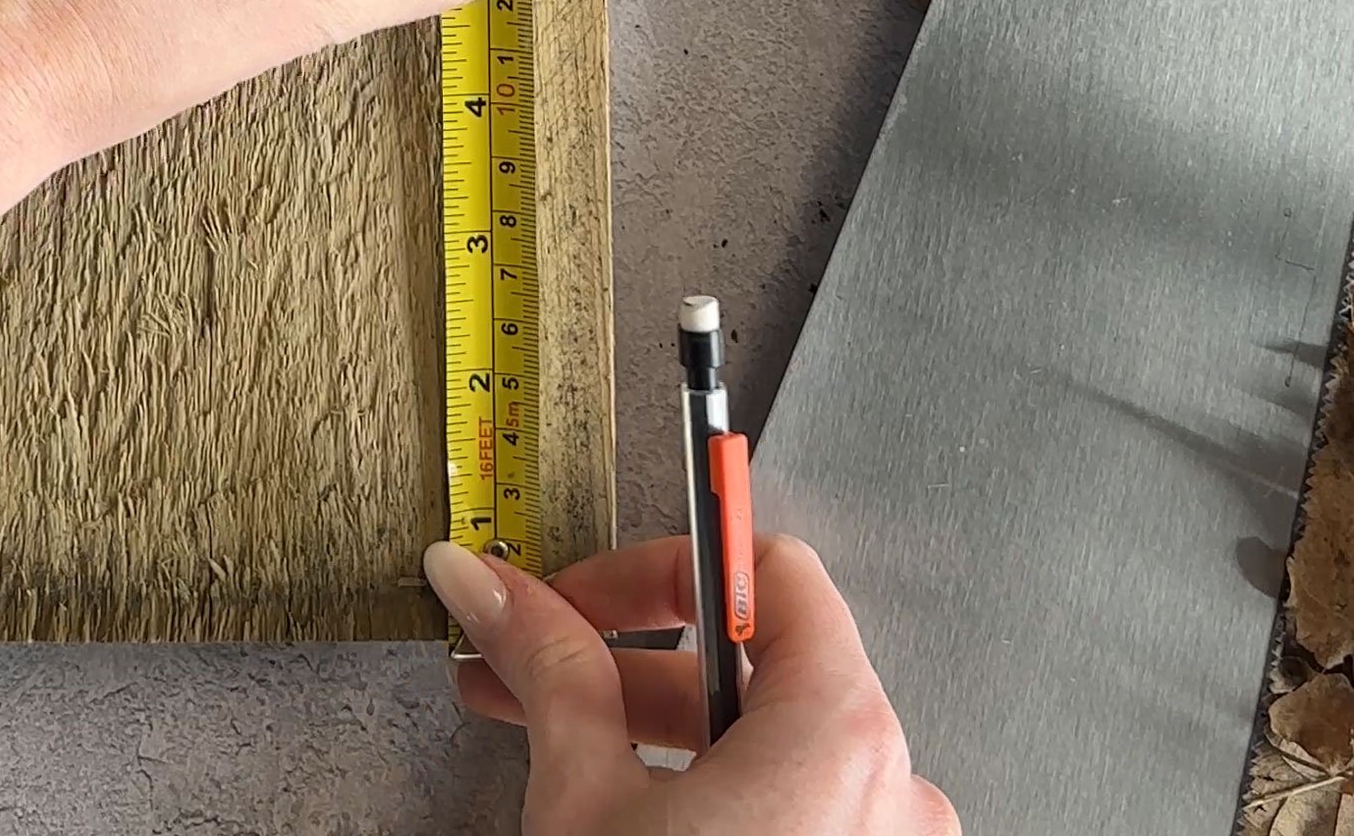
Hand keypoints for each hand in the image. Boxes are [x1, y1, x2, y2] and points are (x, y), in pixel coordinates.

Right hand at [423, 536, 959, 835]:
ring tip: (545, 741)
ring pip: (762, 745)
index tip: (573, 588)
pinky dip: (702, 794)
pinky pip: (787, 811)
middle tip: (525, 656)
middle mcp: (893, 788)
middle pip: (753, 663)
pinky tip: (621, 812)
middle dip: (618, 656)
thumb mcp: (581, 794)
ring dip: (645, 728)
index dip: (652, 568)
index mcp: (841, 731)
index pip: (764, 571)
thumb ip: (545, 663)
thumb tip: (486, 581)